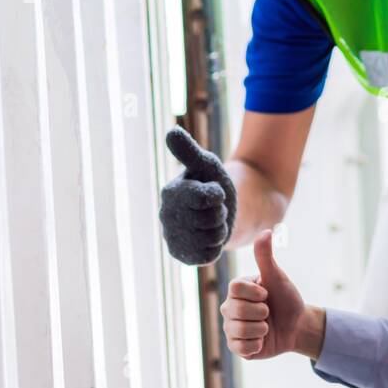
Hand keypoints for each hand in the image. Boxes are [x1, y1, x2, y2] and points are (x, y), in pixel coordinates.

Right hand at [159, 126, 237, 264]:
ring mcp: (172, 237)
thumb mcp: (206, 164)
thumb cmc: (211, 182)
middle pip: (211, 219)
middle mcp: (166, 215)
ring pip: (213, 237)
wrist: (218, 210)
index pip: (207, 198)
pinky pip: (209, 255)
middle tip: (213, 208)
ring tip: (211, 222)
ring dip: (220, 229)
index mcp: (172, 192)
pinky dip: (216, 246)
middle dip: (220, 213)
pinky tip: (208, 238)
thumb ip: (189, 151)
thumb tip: (171, 132)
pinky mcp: (180, 255)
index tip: (213, 191)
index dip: (218, 195)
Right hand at [220, 230, 316, 359]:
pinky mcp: (236, 346)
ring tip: (266, 326)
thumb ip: (266, 256)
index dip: (256, 293)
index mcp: (236, 289)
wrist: (297, 326)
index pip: (235, 288)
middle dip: (262, 312)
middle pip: (236, 309)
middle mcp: (228, 307)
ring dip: (261, 329)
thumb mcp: (277, 276)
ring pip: (239, 329)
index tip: (267, 293)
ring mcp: (231, 327)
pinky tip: (262, 340)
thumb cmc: (286, 298)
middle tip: (268, 312)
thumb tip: (265, 231)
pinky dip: (257, 345)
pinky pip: (240, 348)